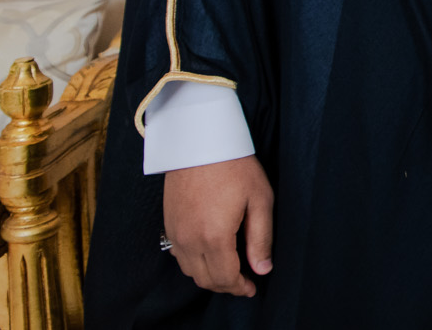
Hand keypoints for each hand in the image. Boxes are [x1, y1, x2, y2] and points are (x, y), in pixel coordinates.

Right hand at [163, 155, 272, 295]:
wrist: (200, 143)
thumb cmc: (235, 167)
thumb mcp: (260, 200)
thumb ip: (260, 238)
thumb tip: (263, 268)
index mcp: (214, 237)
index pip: (225, 278)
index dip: (240, 288)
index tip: (252, 288)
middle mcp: (190, 240)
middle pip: (206, 279)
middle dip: (226, 286)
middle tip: (244, 282)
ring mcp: (175, 233)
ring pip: (190, 271)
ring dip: (209, 277)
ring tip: (230, 270)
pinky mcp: (168, 225)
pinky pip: (179, 256)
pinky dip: (194, 264)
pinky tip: (209, 255)